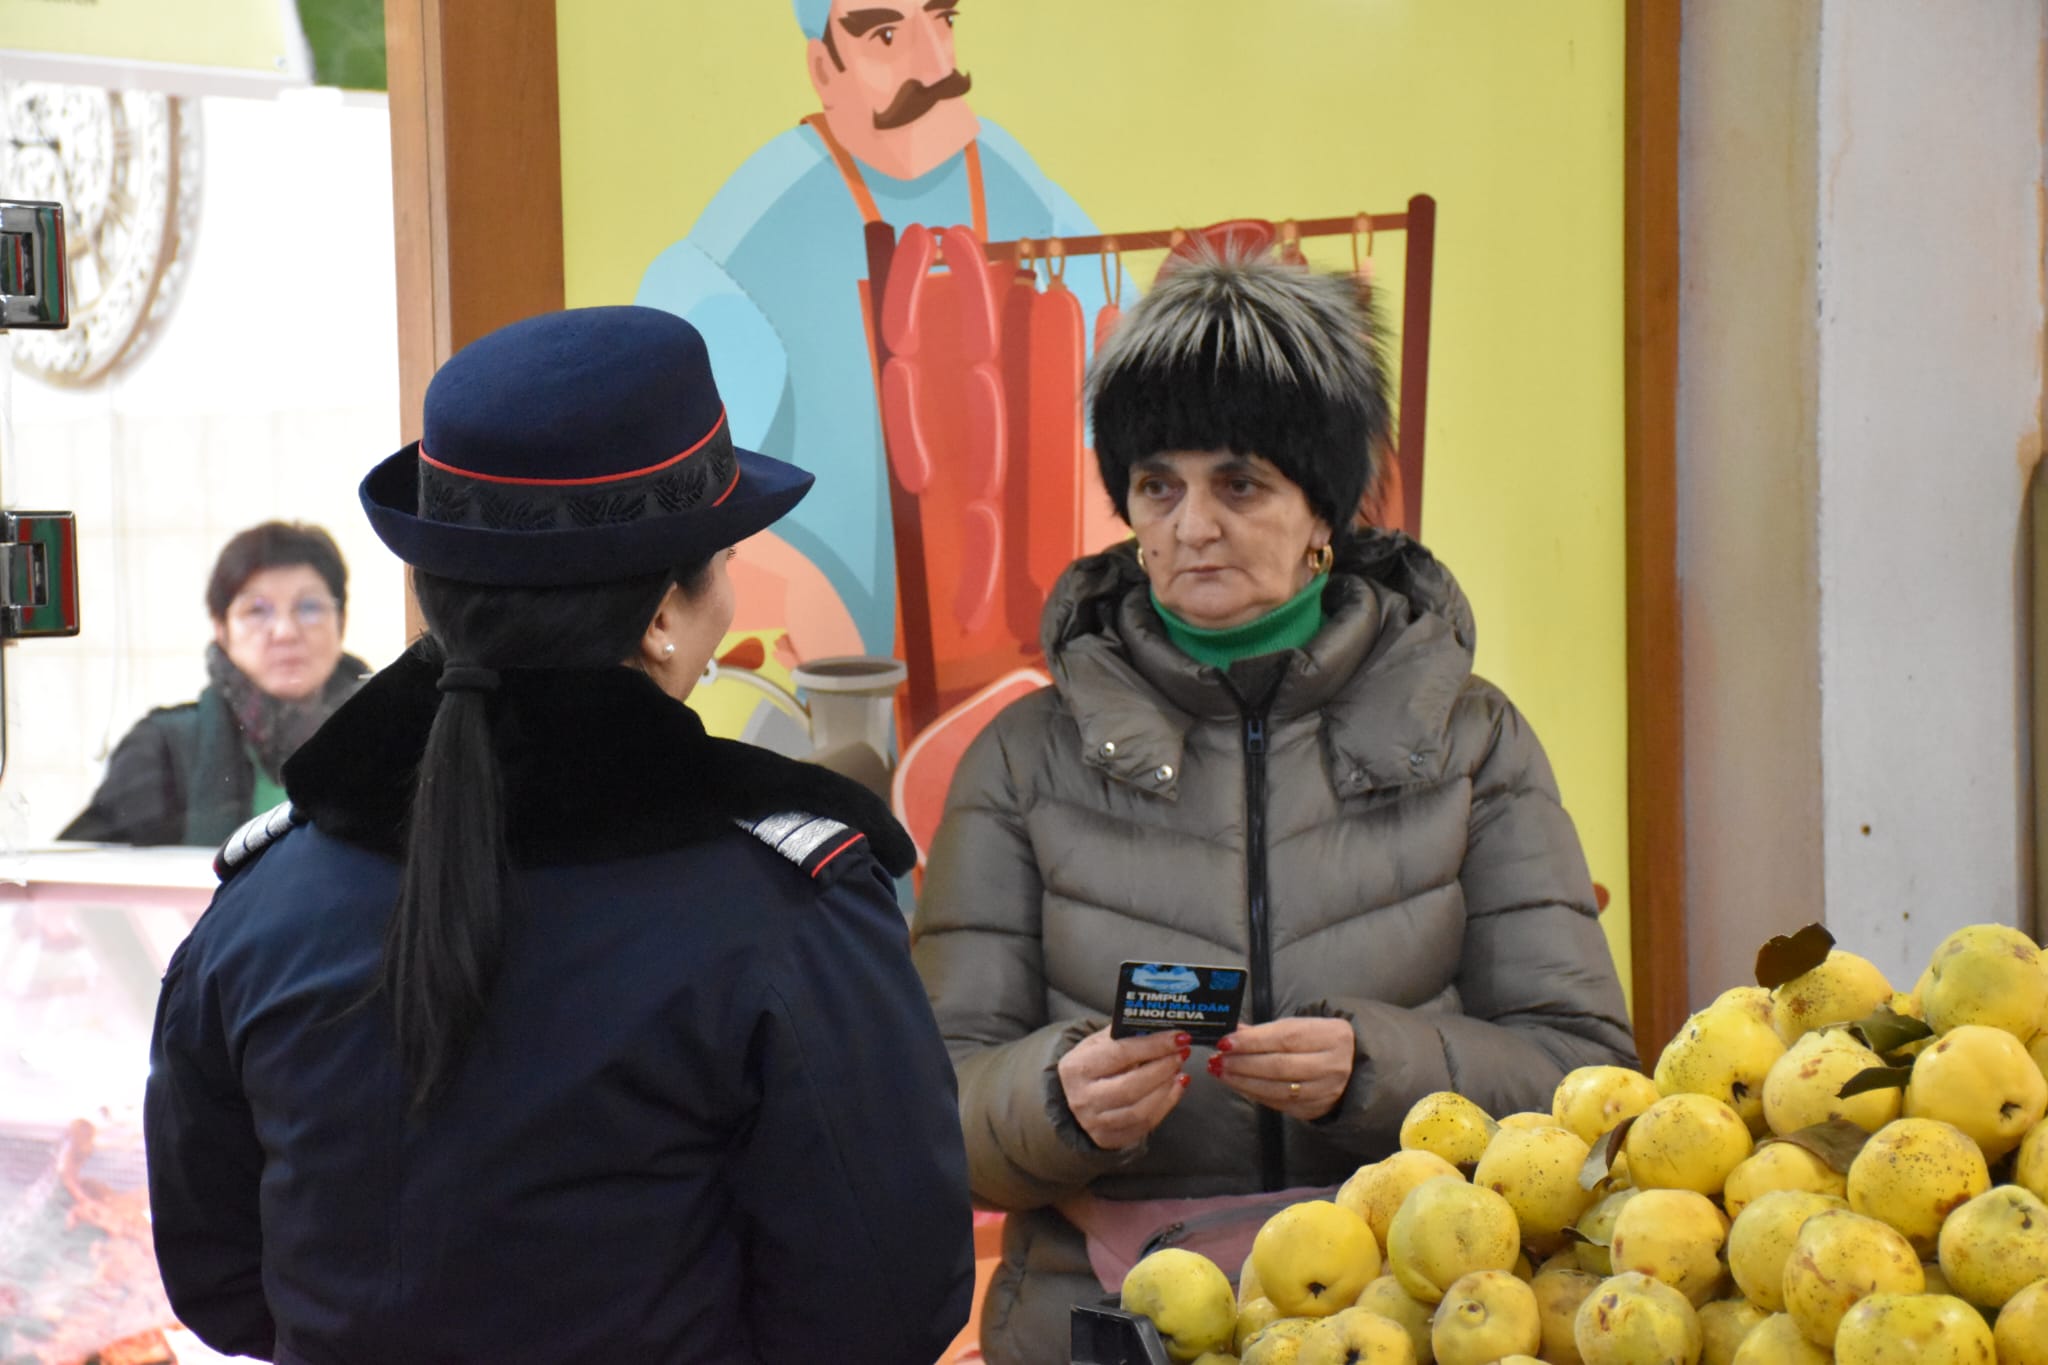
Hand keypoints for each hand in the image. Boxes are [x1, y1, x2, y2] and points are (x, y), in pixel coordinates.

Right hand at [1056, 1027, 1192, 1150]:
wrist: (1077, 1095)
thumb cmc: (1092, 1064)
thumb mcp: (1098, 1043)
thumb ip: (1125, 1035)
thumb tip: (1159, 1027)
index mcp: (1077, 1068)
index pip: (1120, 1054)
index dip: (1153, 1045)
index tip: (1178, 1037)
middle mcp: (1083, 1098)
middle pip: (1131, 1086)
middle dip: (1163, 1068)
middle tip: (1181, 1054)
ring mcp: (1095, 1123)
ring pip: (1140, 1110)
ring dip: (1166, 1088)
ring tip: (1178, 1070)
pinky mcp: (1110, 1139)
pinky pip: (1146, 1125)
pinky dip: (1166, 1104)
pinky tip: (1175, 1087)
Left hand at [1207, 1017, 1355, 1120]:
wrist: (1353, 1066)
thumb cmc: (1319, 1041)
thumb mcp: (1300, 1027)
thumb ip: (1266, 1031)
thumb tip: (1231, 1032)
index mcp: (1332, 1036)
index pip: (1286, 1038)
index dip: (1253, 1041)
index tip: (1225, 1042)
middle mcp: (1333, 1065)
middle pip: (1280, 1066)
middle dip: (1243, 1064)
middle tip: (1217, 1060)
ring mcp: (1326, 1091)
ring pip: (1278, 1089)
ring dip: (1243, 1081)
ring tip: (1221, 1072)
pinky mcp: (1315, 1110)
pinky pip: (1279, 1103)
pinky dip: (1254, 1093)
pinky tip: (1238, 1084)